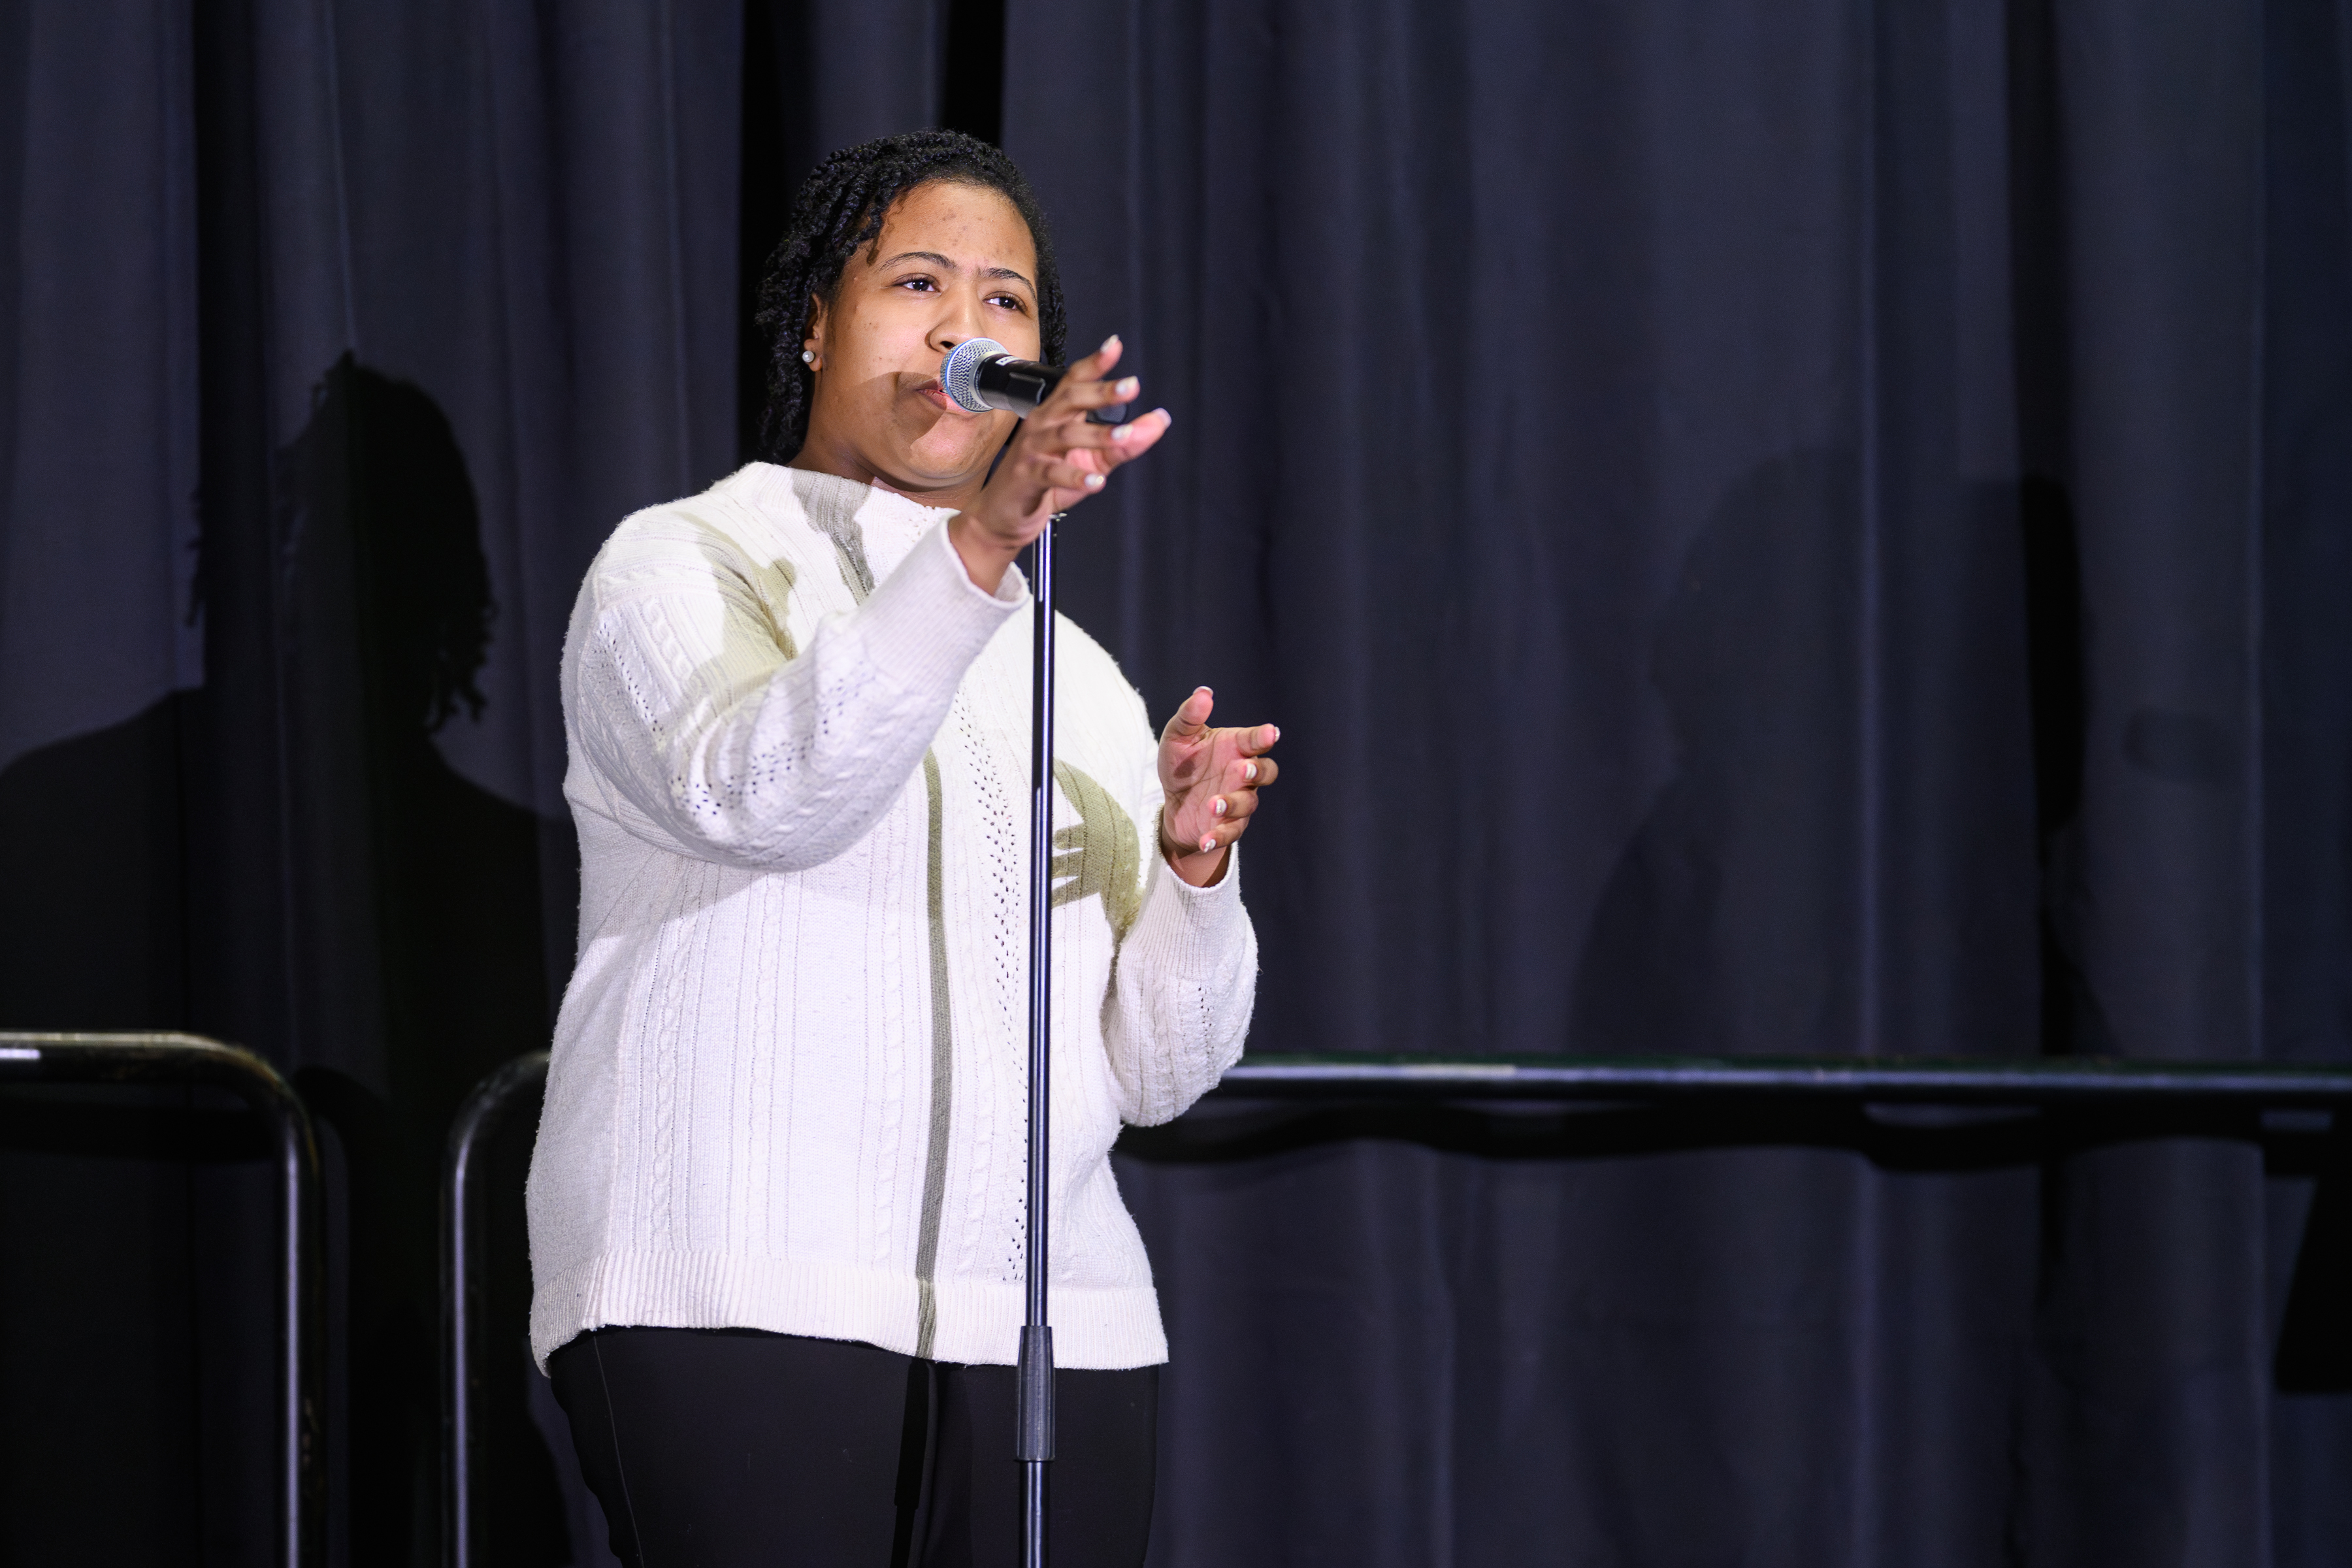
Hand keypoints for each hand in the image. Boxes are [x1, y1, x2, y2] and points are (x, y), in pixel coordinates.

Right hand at [948, 336, 1172, 590]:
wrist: (1005, 516)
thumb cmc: (1045, 484)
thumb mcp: (1093, 462)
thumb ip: (1125, 443)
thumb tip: (1158, 422)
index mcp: (1056, 416)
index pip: (1074, 382)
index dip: (1094, 363)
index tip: (1114, 346)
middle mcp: (1042, 426)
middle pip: (1070, 399)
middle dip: (1101, 391)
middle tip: (1131, 385)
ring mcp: (1032, 450)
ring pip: (1064, 435)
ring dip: (1096, 434)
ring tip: (1124, 436)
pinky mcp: (1027, 477)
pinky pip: (1052, 473)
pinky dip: (1075, 478)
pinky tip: (1095, 482)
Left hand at [1157, 687, 1279, 887]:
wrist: (1173, 803)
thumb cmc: (1182, 763)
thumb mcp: (1178, 737)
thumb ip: (1190, 716)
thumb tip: (1204, 693)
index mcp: (1235, 747)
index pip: (1256, 740)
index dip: (1264, 736)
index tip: (1269, 733)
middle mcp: (1242, 773)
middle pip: (1267, 771)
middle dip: (1259, 771)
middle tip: (1243, 770)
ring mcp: (1238, 800)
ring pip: (1248, 803)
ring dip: (1233, 804)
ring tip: (1212, 804)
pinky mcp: (1227, 825)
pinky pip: (1231, 832)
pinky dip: (1219, 836)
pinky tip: (1205, 838)